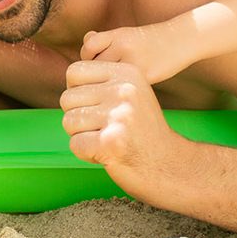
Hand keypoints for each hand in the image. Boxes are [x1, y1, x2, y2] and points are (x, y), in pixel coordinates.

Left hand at [59, 60, 180, 197]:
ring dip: (82, 135)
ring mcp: (119, 116)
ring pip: (69, 121)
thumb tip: (69, 82)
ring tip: (108, 139)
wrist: (169, 166)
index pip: (74, 72)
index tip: (98, 107)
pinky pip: (75, 144)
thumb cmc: (141, 131)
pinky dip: (85, 153)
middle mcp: (123, 90)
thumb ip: (101, 82)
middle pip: (67, 98)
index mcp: (127, 73)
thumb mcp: (130, 93)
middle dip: (79, 117)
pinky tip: (108, 153)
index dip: (77, 93)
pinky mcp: (111, 142)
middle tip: (106, 128)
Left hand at [80, 25, 191, 83]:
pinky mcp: (146, 75)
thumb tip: (85, 41)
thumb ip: (104, 40)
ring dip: (105, 85)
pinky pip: (124, 86)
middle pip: (95, 65)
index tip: (90, 67)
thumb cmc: (150, 41)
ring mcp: (135, 61)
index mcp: (117, 34)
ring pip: (108, 78)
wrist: (181, 39)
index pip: (88, 47)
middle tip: (97, 84)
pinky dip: (120, 90)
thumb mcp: (126, 35)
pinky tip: (124, 91)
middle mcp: (123, 46)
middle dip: (93, 75)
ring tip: (109, 89)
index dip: (86, 59)